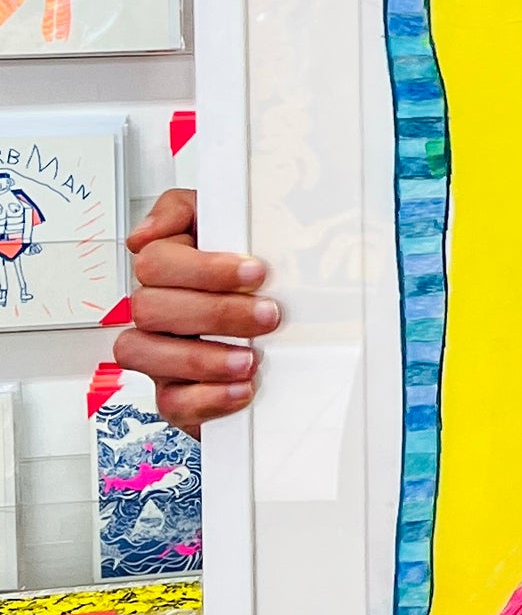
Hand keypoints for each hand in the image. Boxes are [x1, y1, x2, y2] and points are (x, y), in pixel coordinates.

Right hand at [114, 189, 280, 433]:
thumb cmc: (253, 280)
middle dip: (215, 312)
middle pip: (151, 308)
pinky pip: (170, 403)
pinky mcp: (177, 396)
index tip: (255, 273)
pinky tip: (241, 388)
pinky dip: (207, 398)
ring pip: (143, 354)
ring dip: (201, 358)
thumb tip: (146, 233)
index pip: (155, 262)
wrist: (285, 337)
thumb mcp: (233, 228)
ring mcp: (160, 356)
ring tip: (250, 358)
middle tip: (267, 316)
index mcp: (169, 271)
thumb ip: (187, 210)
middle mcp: (157, 312)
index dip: (203, 268)